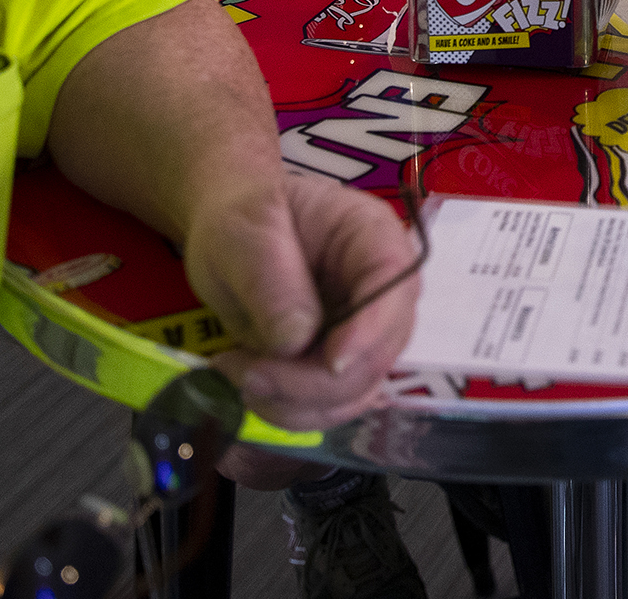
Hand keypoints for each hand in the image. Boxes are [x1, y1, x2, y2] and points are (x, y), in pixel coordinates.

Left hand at [185, 170, 419, 434]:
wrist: (232, 238)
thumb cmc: (242, 218)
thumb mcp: (243, 233)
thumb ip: (270, 279)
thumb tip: (297, 341)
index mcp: (373, 237)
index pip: (395, 285)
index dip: (370, 330)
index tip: (328, 362)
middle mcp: (384, 290)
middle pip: (378, 354)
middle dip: (311, 381)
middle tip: (244, 372)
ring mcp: (367, 333)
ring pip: (355, 394)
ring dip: (293, 402)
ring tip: (238, 372)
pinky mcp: (343, 366)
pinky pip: (330, 407)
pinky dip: (288, 410)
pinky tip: (248, 381)